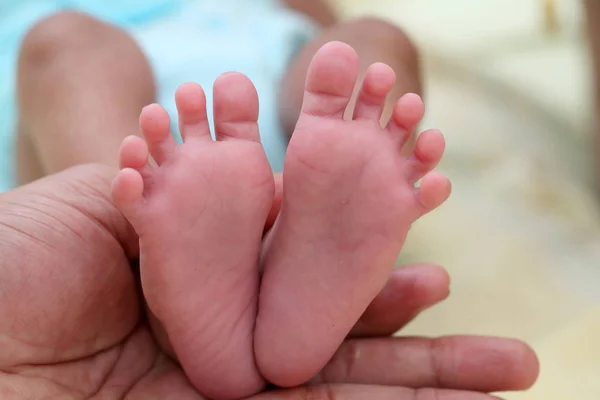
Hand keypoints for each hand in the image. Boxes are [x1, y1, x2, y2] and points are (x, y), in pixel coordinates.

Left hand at [0, 165, 537, 398]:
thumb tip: (250, 163)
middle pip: (334, 324)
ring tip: (511, 366)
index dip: (362, 244)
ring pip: (347, 387)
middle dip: (411, 316)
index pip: (301, 261)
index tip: (423, 214)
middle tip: (480, 296)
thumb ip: (189, 181)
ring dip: (430, 377)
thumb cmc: (14, 263)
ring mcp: (228, 391)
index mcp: (201, 276)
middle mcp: (222, 337)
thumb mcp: (112, 194)